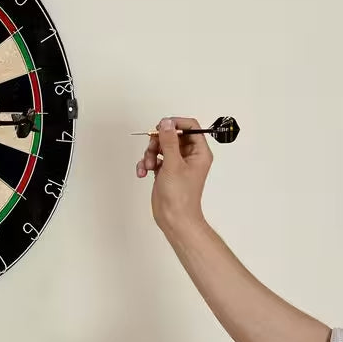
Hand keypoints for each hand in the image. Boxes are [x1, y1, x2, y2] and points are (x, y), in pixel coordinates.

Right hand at [135, 116, 212, 231]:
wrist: (174, 218)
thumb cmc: (181, 197)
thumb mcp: (173, 164)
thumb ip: (169, 141)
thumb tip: (166, 123)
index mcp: (199, 152)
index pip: (191, 127)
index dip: (176, 123)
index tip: (162, 127)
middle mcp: (189, 156)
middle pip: (172, 135)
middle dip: (158, 141)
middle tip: (153, 148)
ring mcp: (177, 164)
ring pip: (160, 146)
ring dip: (150, 153)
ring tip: (148, 165)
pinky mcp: (166, 171)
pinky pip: (154, 159)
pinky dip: (146, 163)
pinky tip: (143, 172)